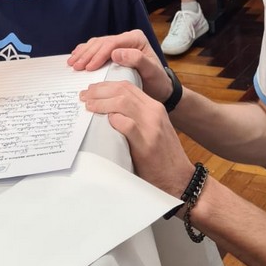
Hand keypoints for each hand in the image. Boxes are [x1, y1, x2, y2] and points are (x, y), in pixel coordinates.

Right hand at [68, 29, 172, 102]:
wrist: (160, 87)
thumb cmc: (157, 81)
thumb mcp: (151, 71)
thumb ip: (137, 60)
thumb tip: (116, 52)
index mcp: (136, 39)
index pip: (112, 43)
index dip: (98, 54)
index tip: (89, 67)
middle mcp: (127, 38)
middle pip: (101, 42)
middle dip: (87, 54)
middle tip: (76, 66)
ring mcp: (119, 43)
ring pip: (96, 44)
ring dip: (83, 53)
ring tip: (72, 63)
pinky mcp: (114, 51)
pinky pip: (96, 48)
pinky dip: (85, 52)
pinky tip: (76, 56)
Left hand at [79, 79, 193, 195]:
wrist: (180, 179)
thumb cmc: (163, 157)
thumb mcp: (153, 129)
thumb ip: (137, 117)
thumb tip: (109, 111)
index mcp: (155, 107)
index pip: (128, 87)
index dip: (107, 85)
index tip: (92, 90)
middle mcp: (154, 112)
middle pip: (123, 90)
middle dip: (100, 90)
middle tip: (84, 95)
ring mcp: (151, 126)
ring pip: (123, 102)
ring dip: (101, 102)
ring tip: (88, 106)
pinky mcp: (147, 144)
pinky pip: (127, 124)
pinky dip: (113, 120)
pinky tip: (104, 121)